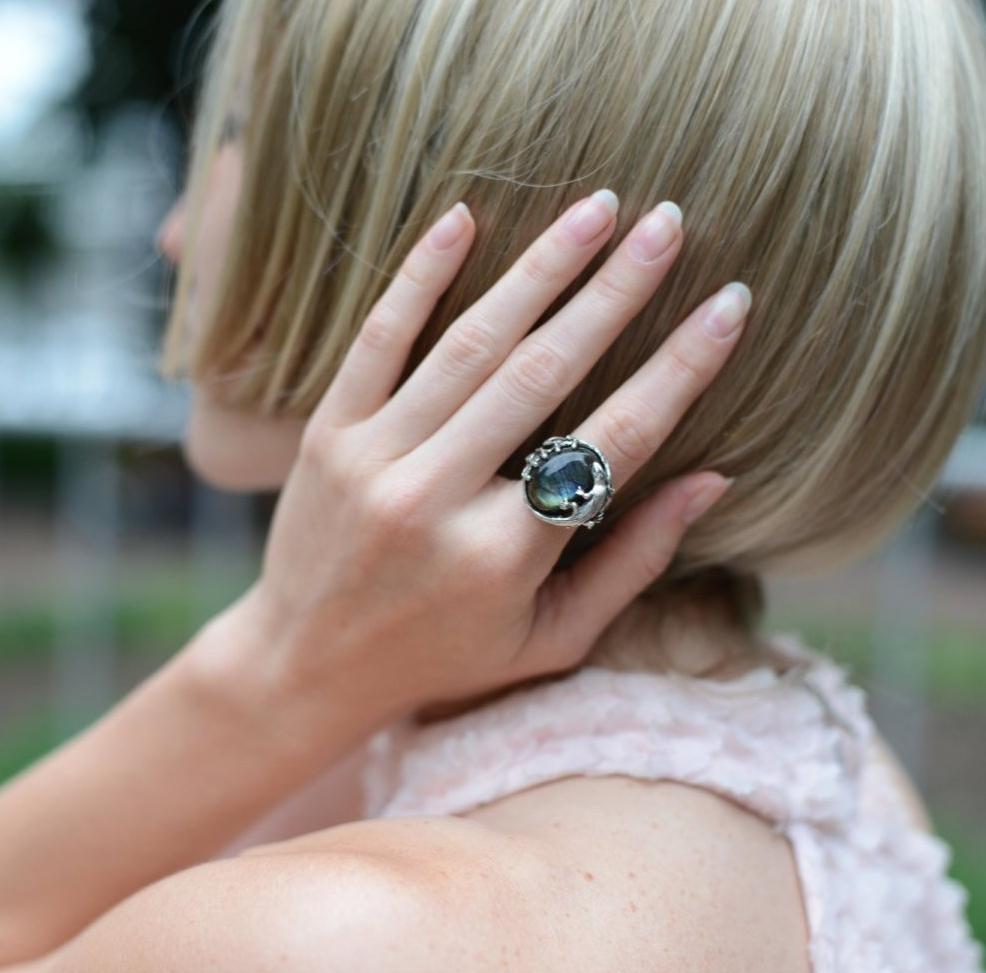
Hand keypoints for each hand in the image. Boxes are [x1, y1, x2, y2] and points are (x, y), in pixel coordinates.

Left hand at [248, 189, 750, 720]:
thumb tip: (715, 480)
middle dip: (617, 291)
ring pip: (470, 341)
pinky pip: (378, 337)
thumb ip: (632, 562)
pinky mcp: (328, 433)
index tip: (728, 305)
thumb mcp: (550, 639)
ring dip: (540, 266)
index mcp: (504, 555)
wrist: (305, 666)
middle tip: (670, 223)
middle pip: (545, 371)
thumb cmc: (445, 658)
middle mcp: (437, 497)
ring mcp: (375, 458)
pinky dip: (420, 273)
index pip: (615, 441)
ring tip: (599, 207)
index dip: (680, 368)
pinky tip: (464, 217)